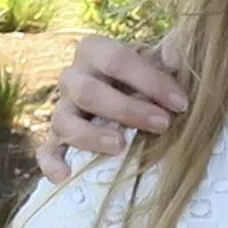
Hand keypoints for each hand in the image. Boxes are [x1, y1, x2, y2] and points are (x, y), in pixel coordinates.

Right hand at [41, 31, 188, 184]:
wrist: (124, 95)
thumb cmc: (144, 78)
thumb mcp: (156, 62)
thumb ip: (165, 62)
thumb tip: (176, 54)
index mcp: (94, 51)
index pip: (117, 60)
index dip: (150, 81)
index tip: (181, 103)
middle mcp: (72, 77)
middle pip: (88, 91)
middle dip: (127, 110)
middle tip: (162, 125)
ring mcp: (62, 109)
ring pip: (64, 121)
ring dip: (92, 136)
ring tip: (120, 147)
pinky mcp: (56, 138)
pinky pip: (46, 151)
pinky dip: (51, 163)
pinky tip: (65, 176)